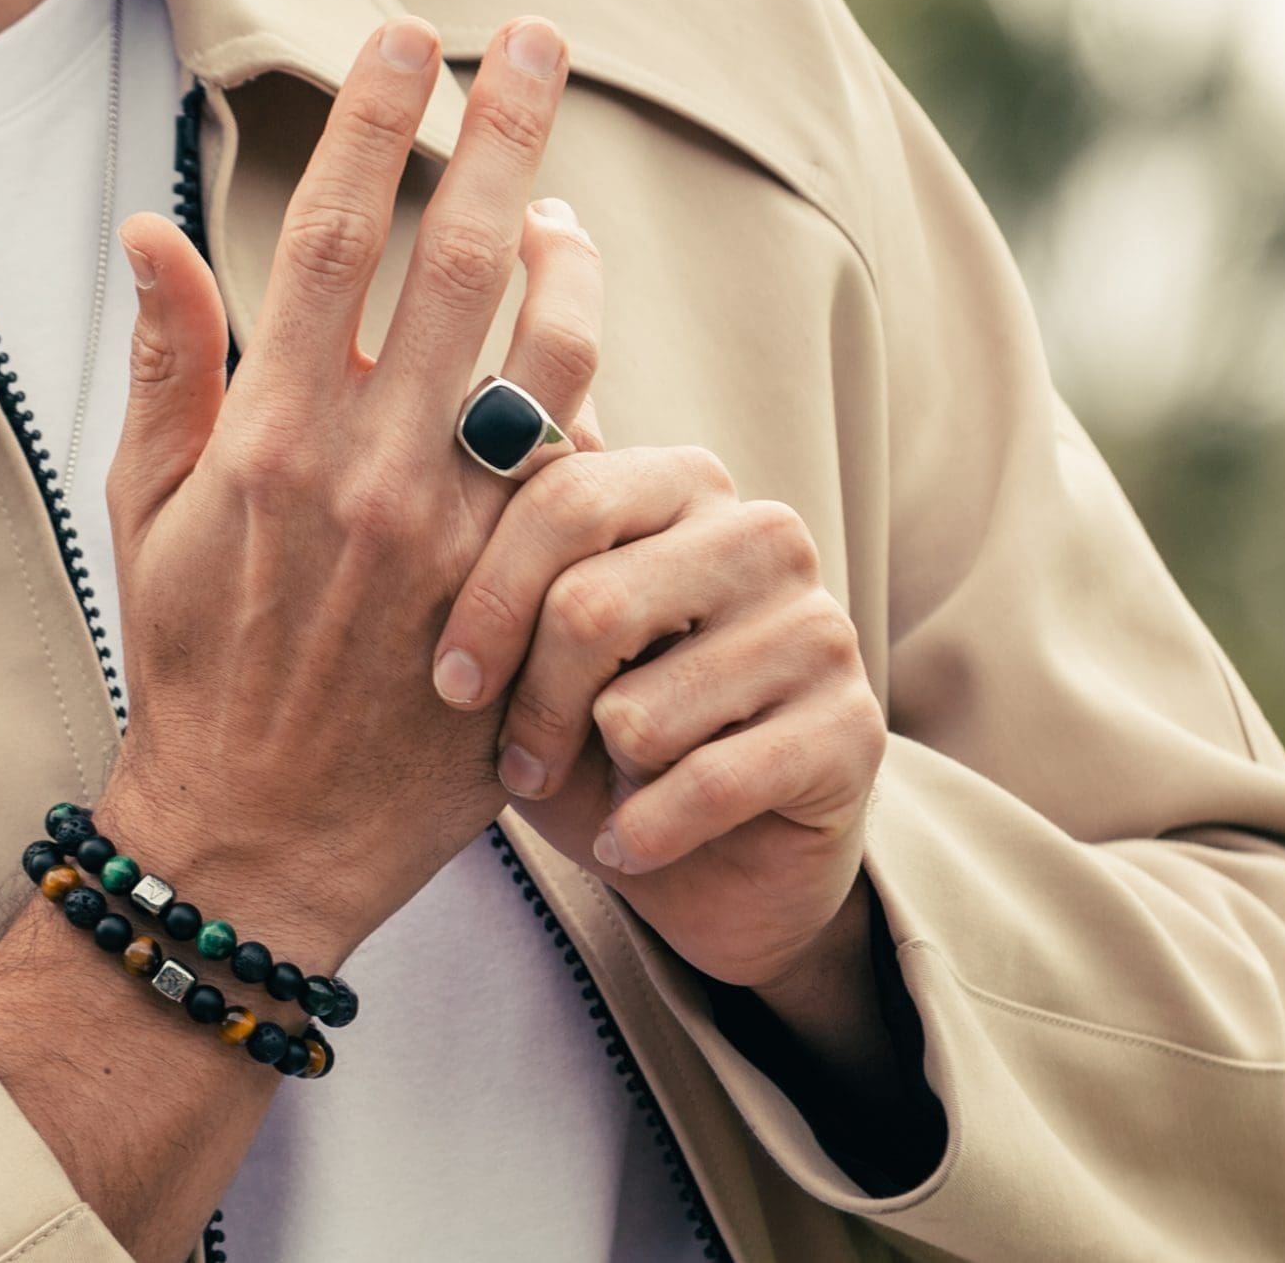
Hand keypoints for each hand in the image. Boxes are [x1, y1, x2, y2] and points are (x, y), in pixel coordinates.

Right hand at [97, 13, 604, 960]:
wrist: (260, 837)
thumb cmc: (190, 661)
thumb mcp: (146, 514)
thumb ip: (166, 364)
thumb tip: (151, 224)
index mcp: (271, 438)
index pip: (334, 238)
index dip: (375, 124)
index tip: (406, 37)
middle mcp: (376, 473)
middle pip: (461, 263)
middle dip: (506, 134)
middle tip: (541, 37)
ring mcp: (463, 537)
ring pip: (550, 354)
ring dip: (570, 254)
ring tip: (565, 199)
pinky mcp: (524, 594)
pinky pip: (581, 464)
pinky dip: (586, 387)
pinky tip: (577, 337)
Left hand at [430, 428, 885, 998]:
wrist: (716, 864)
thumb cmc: (600, 733)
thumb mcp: (532, 645)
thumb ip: (500, 549)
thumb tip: (430, 419)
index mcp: (683, 483)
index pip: (565, 499)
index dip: (488, 600)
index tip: (448, 682)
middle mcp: (763, 535)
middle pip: (593, 605)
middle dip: (532, 705)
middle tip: (517, 766)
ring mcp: (819, 627)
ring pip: (641, 711)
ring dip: (599, 775)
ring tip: (609, 787)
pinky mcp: (854, 728)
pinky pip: (708, 783)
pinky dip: (646, 832)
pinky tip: (632, 844)